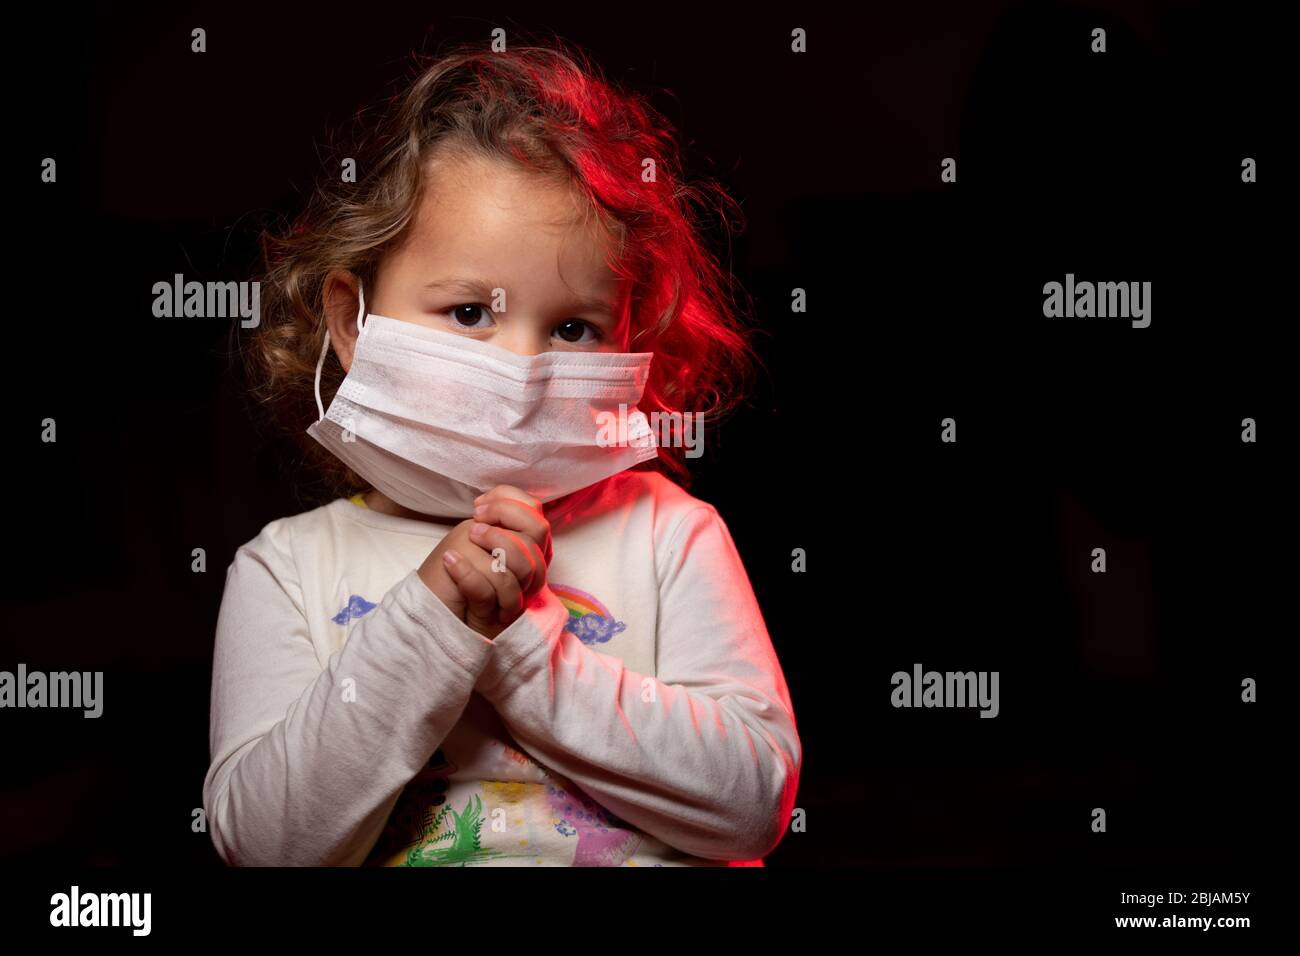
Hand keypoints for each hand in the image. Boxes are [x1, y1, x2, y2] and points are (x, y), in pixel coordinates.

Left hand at [415, 486, 550, 640]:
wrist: (434, 613)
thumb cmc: (452, 575)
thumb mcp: (470, 538)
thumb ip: (493, 521)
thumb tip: (496, 498)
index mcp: (526, 545)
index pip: (535, 512)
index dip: (509, 503)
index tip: (478, 508)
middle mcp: (531, 567)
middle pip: (539, 530)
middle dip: (505, 519)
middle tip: (473, 528)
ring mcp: (521, 593)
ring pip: (524, 563)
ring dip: (492, 545)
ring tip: (459, 548)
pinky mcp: (503, 615)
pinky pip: (495, 588)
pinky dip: (468, 572)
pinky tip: (450, 561)